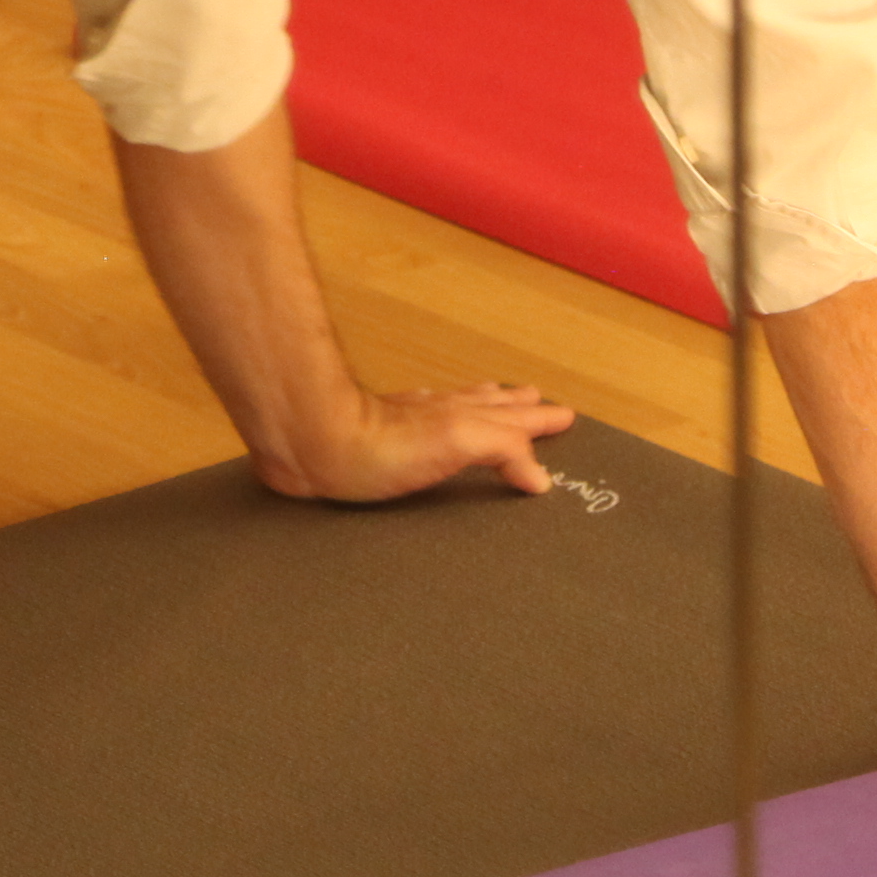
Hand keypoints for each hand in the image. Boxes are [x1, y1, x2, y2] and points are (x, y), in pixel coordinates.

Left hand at [260, 377, 573, 503]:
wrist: (312, 444)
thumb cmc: (379, 446)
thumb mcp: (456, 441)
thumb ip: (502, 449)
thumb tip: (538, 476)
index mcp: (463, 418)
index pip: (513, 419)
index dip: (539, 421)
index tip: (565, 416)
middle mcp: (439, 416)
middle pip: (489, 407)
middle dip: (519, 408)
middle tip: (543, 403)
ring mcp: (409, 425)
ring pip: (458, 411)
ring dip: (485, 409)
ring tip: (501, 400)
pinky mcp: (380, 444)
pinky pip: (424, 427)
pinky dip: (441, 421)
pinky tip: (432, 422)